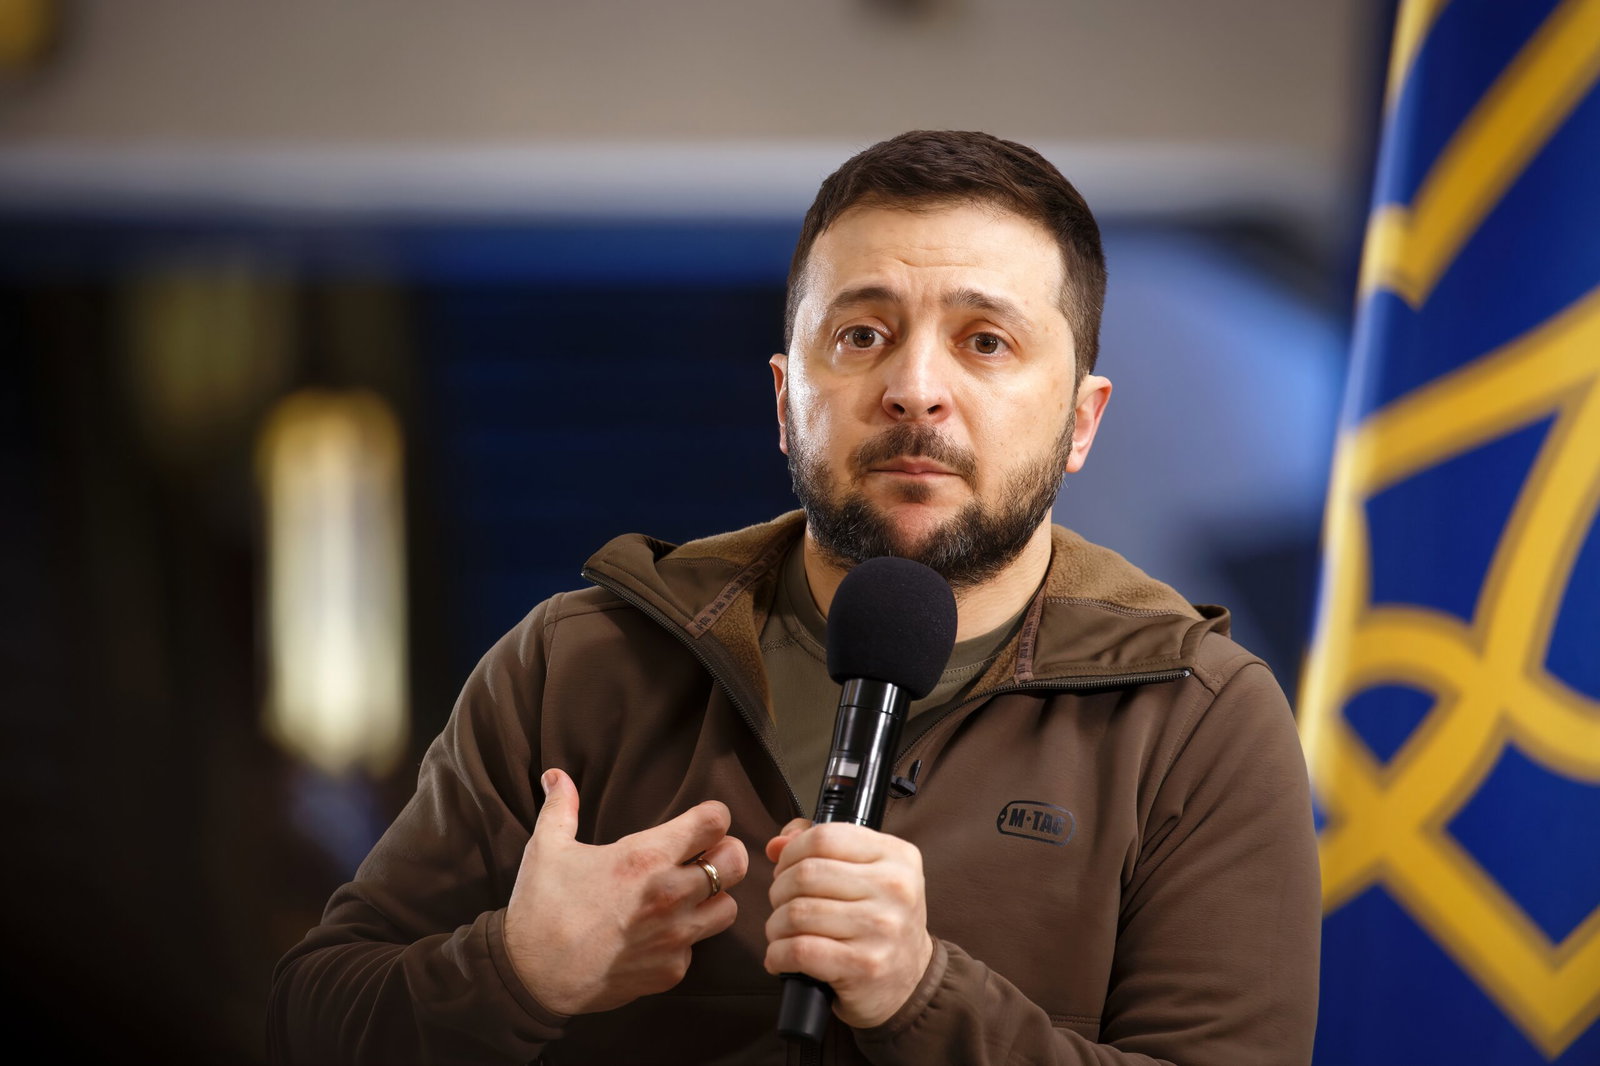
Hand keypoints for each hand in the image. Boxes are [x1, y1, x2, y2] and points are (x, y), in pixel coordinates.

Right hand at [503, 768, 748, 1015]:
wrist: (529, 978)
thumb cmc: (541, 909)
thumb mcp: (547, 848)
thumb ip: (561, 806)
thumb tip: (556, 774)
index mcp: (645, 857)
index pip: (715, 821)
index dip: (713, 816)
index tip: (703, 821)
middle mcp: (670, 895)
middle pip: (737, 862)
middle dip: (725, 854)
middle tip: (704, 856)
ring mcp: (674, 937)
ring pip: (729, 908)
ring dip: (714, 899)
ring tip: (689, 895)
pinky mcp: (671, 971)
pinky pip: (698, 948)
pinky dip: (685, 940)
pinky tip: (660, 934)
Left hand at [763, 819, 933, 1028]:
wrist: (910, 981)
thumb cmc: (880, 920)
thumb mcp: (867, 872)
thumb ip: (822, 847)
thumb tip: (776, 844)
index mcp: (897, 856)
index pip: (824, 837)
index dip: (792, 853)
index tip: (786, 869)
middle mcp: (895, 888)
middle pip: (806, 874)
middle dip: (780, 890)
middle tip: (782, 904)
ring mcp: (882, 928)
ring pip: (798, 912)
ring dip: (776, 925)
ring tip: (781, 932)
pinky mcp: (865, 965)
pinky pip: (800, 950)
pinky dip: (778, 954)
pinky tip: (781, 957)